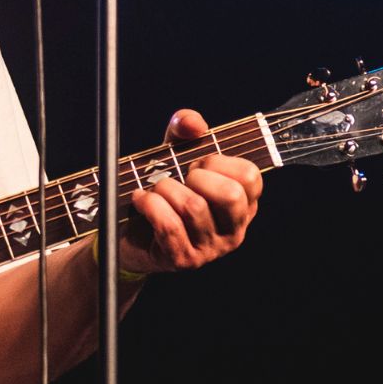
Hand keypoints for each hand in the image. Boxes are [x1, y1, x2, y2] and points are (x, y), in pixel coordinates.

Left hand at [117, 109, 261, 275]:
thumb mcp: (175, 156)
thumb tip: (192, 123)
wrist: (131, 236)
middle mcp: (234, 231)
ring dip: (164, 189)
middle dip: (197, 176)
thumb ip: (185, 131)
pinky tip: (141, 200)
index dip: (220, 161)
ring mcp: (210, 250)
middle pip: (230, 195)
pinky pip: (169, 225)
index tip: (197, 164)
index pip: (251, 177)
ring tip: (155, 190)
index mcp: (243, 205)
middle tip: (180, 178)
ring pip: (193, 207)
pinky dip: (149, 205)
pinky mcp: (183, 260)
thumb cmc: (163, 194)